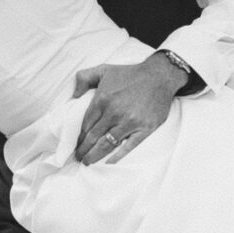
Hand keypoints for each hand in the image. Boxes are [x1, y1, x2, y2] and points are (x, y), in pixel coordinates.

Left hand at [71, 56, 186, 164]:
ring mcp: (129, 122)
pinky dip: (117, 157)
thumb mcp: (104, 69)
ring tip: (88, 162)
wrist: (159, 76)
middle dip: (84, 150)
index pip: (86, 125)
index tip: (76, 144)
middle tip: (79, 158)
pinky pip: (128, 147)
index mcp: (102, 100)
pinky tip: (108, 163)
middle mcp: (114, 113)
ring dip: (95, 156)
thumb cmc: (130, 74)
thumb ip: (84, 78)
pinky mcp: (144, 129)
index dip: (79, 137)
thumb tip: (74, 95)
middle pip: (93, 137)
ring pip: (107, 144)